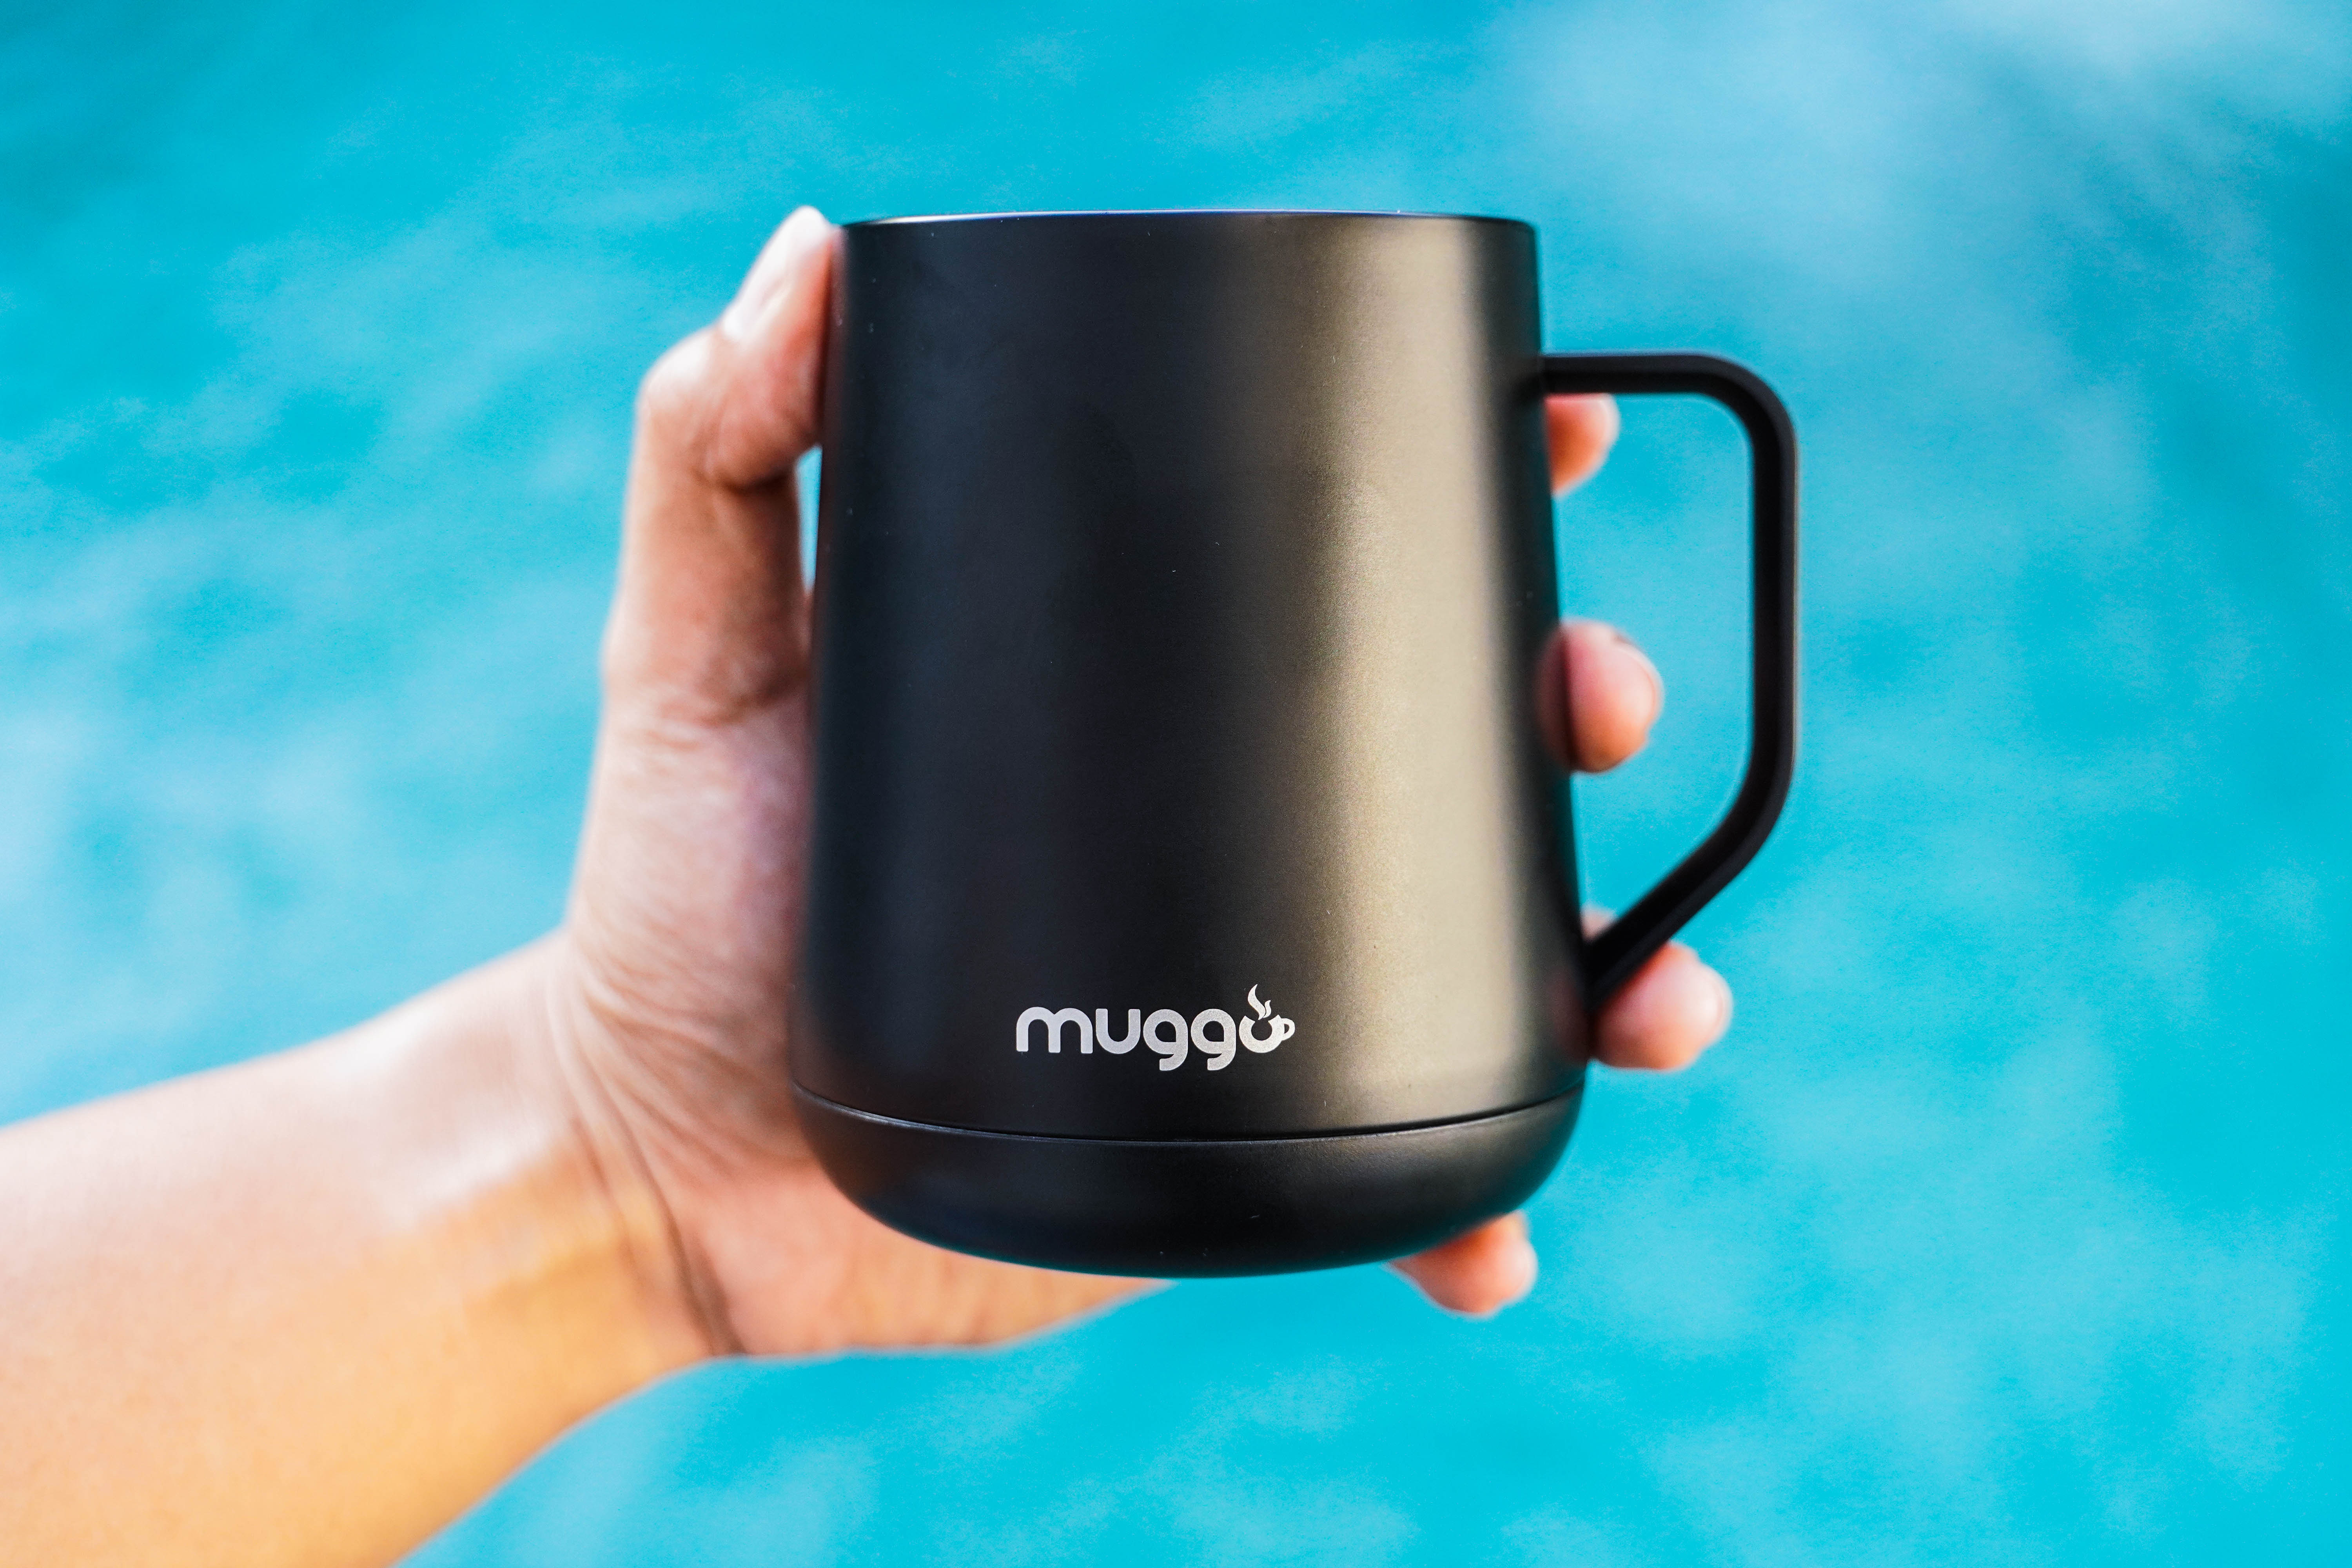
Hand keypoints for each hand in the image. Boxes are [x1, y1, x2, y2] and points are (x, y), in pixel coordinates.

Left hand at [543, 208, 1735, 1358]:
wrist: (662, 1162)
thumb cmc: (670, 899)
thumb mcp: (694, 652)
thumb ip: (718, 450)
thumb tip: (810, 248)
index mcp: (1130, 706)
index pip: (1329, 575)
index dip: (1466, 494)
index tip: (1555, 423)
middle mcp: (1210, 837)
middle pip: (1450, 750)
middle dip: (1572, 710)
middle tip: (1596, 702)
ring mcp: (1237, 992)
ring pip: (1478, 959)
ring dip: (1611, 964)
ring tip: (1659, 993)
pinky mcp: (1225, 1154)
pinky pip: (1394, 1172)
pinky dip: (1470, 1214)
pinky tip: (1499, 1248)